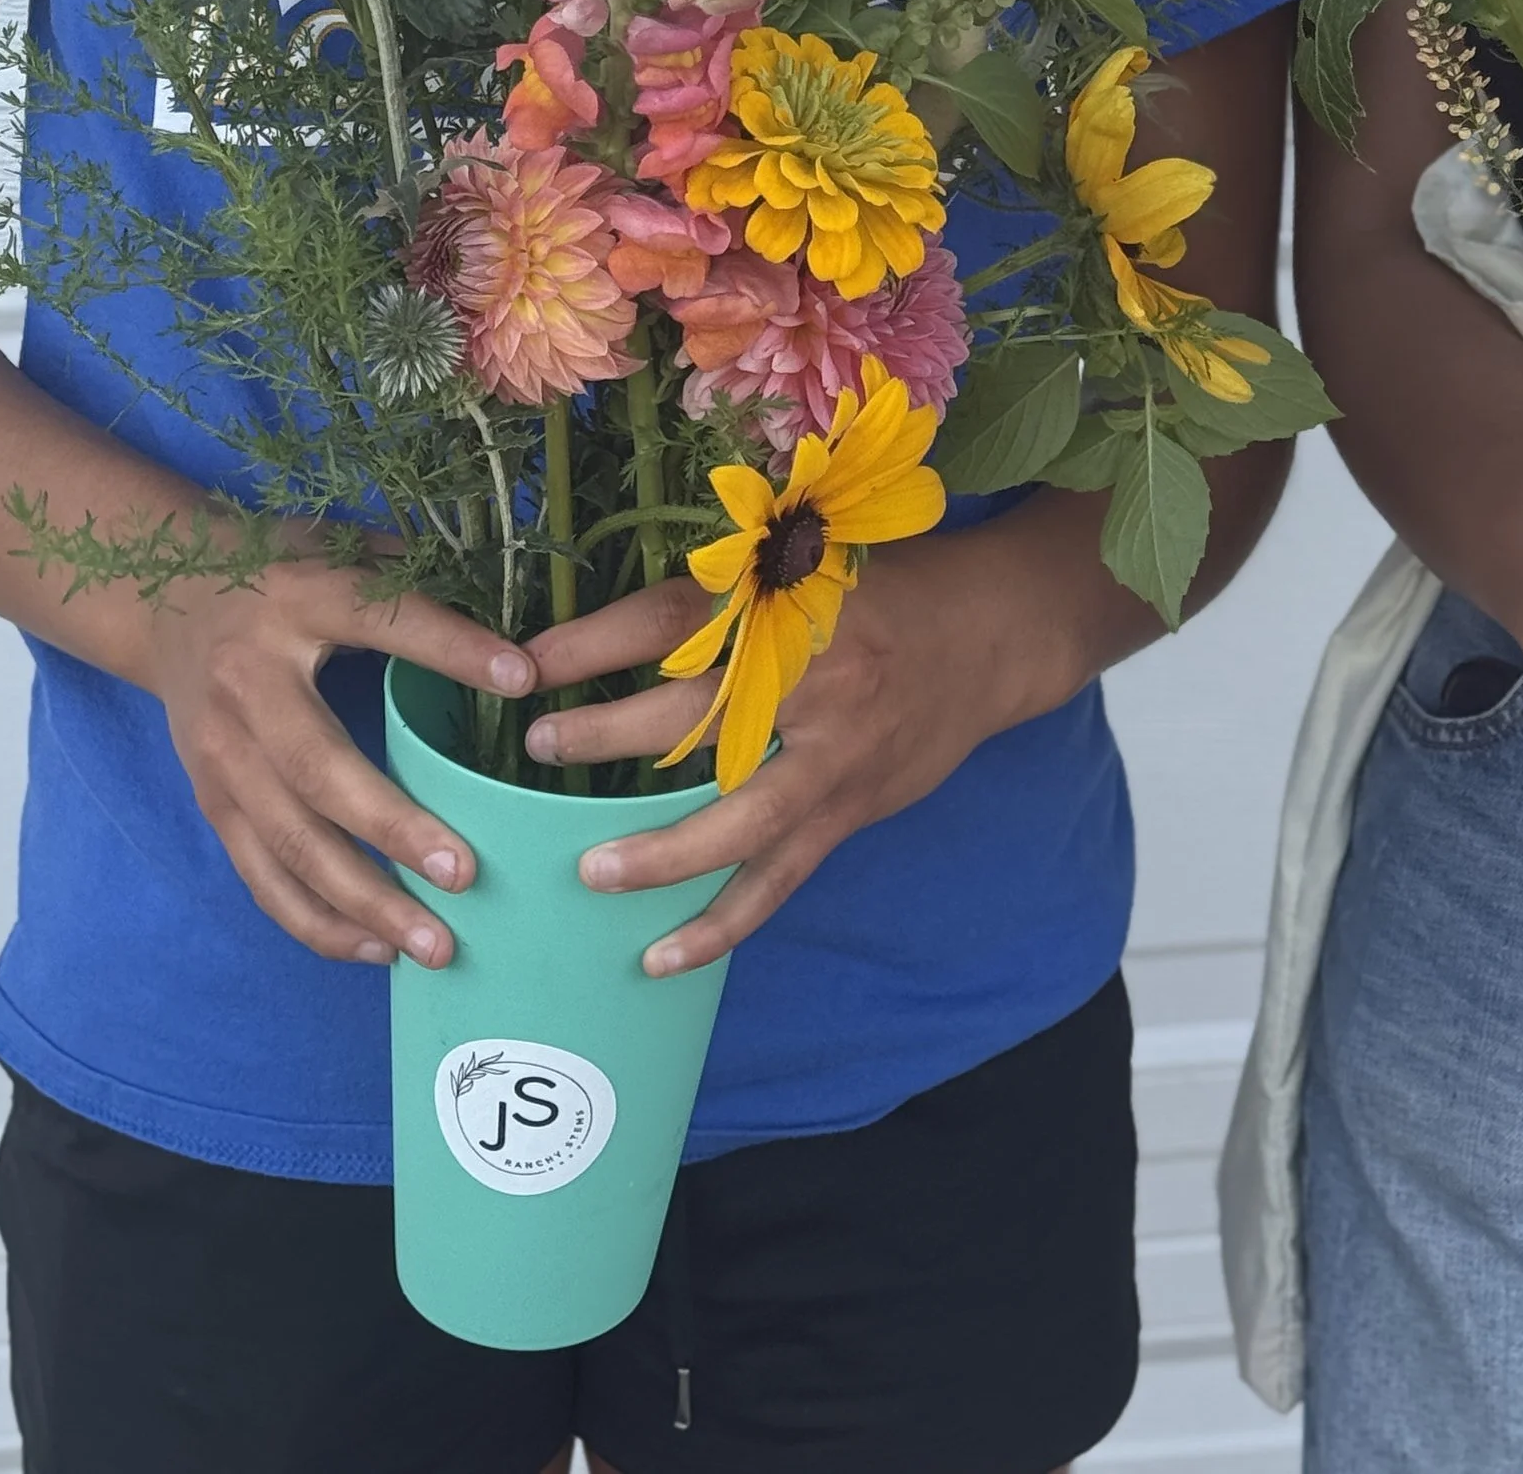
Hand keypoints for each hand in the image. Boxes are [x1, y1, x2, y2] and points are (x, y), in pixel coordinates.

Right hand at [143, 530, 535, 968]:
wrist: (164, 600)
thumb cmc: (283, 572)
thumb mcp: (340, 548)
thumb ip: (416, 577)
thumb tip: (518, 619)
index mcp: (297, 600)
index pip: (381, 619)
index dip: (450, 647)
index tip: (524, 678)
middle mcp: (248, 683)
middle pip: (319, 768)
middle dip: (392, 828)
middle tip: (467, 874)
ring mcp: (221, 754)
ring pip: (286, 843)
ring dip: (360, 903)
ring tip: (433, 944)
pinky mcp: (210, 802)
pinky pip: (260, 877)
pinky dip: (315, 922)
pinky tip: (375, 950)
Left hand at [519, 539, 1025, 974]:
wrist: (995, 636)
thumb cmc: (890, 591)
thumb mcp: (812, 565)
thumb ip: (730, 596)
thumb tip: (614, 630)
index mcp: (789, 606)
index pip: (673, 619)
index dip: (595, 642)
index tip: (527, 662)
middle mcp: (812, 680)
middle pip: (695, 715)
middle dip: (608, 734)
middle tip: (538, 747)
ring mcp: (834, 756)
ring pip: (737, 819)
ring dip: (660, 852)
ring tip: (589, 873)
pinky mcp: (848, 810)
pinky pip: (777, 878)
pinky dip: (721, 923)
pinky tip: (662, 958)